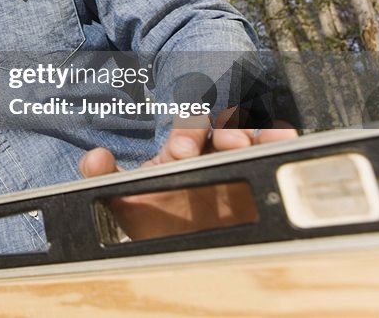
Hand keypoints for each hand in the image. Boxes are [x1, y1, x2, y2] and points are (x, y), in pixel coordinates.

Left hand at [79, 125, 296, 239]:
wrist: (175, 248)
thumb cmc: (148, 216)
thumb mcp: (121, 199)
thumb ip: (102, 178)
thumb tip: (95, 157)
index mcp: (177, 154)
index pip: (185, 132)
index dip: (186, 133)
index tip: (181, 150)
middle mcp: (209, 155)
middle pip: (223, 131)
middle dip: (226, 132)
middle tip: (229, 142)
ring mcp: (235, 167)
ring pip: (250, 140)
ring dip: (253, 136)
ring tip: (252, 143)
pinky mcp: (257, 183)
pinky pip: (271, 156)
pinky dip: (278, 143)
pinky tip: (283, 139)